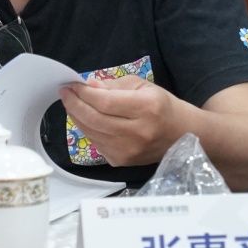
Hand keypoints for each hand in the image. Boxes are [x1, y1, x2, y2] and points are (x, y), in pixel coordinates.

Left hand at [58, 77, 180, 165]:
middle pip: (94, 119)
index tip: (71, 85)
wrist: (182, 133)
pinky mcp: (122, 162)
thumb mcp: (142, 86)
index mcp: (146, 108)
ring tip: (71, 104)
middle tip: (65, 93)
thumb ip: (113, 85)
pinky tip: (85, 119)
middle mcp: (137, 132)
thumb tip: (88, 86)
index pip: (104, 102)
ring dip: (76, 117)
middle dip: (74, 104)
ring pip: (91, 133)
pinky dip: (87, 130)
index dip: (84, 94)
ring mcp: (129, 151)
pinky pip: (96, 143)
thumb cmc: (162, 105)